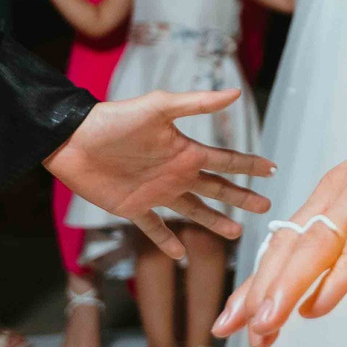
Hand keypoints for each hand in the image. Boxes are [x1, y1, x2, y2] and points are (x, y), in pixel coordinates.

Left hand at [46, 89, 276, 259]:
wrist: (73, 140)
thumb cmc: (115, 120)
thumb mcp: (158, 107)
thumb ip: (197, 103)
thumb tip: (236, 93)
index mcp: (186, 151)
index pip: (226, 160)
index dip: (249, 165)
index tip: (272, 169)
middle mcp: (177, 173)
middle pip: (217, 188)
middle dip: (242, 197)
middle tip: (265, 206)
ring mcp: (157, 193)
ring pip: (194, 211)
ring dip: (215, 221)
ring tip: (236, 233)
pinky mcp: (134, 208)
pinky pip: (154, 227)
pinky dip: (167, 241)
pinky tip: (180, 254)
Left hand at [213, 108, 346, 346]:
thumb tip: (335, 284)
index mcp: (331, 195)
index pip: (284, 244)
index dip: (258, 282)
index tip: (234, 315)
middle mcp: (337, 196)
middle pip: (289, 249)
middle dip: (257, 293)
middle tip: (230, 329)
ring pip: (314, 250)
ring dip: (285, 290)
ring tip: (261, 326)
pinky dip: (336, 280)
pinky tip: (317, 306)